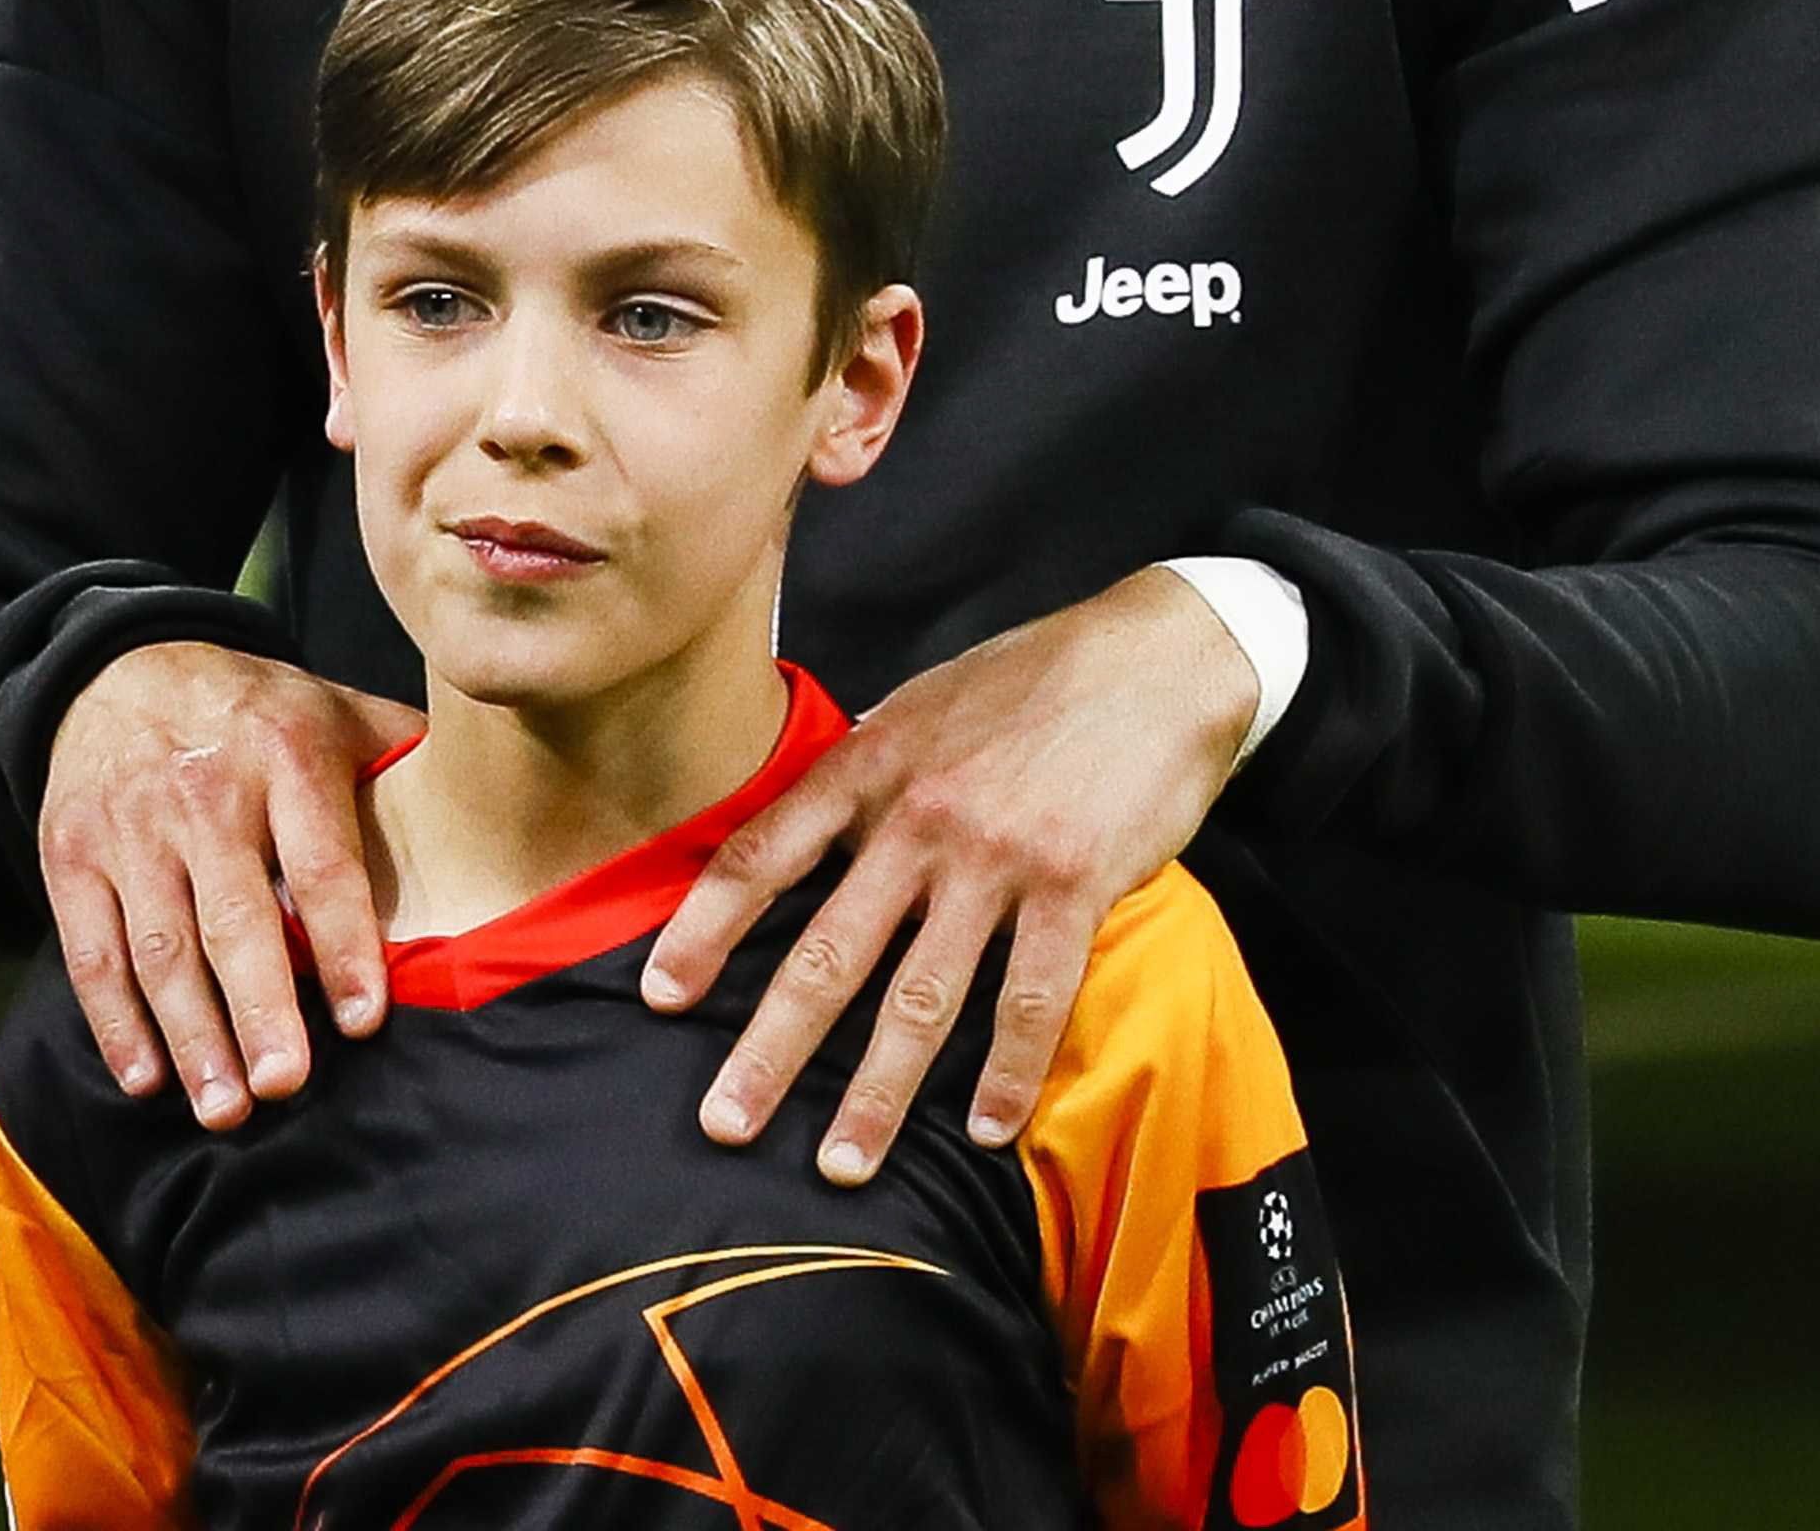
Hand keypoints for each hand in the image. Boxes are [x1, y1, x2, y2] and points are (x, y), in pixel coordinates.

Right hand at [39, 641, 420, 1129]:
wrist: (121, 666)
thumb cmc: (252, 712)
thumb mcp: (333, 709)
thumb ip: (405, 760)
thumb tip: (504, 819)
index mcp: (283, 753)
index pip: (320, 859)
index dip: (343, 940)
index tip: (365, 1017)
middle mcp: (202, 790)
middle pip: (231, 914)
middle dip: (259, 1005)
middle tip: (284, 1083)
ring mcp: (129, 826)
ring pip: (159, 945)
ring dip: (191, 1035)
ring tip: (225, 1107)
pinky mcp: (69, 853)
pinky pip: (91, 948)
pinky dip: (114, 1021)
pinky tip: (145, 1078)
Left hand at [636, 569, 1257, 1183]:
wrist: (1159, 656)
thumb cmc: (1030, 681)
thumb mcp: (921, 707)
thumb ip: (865, 777)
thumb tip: (809, 830)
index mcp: (868, 767)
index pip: (763, 857)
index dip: (704, 929)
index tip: (660, 996)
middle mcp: (918, 819)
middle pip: (828, 951)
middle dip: (770, 1047)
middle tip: (724, 1122)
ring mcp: (996, 858)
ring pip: (923, 996)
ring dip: (878, 1092)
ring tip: (842, 1163)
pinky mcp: (1075, 886)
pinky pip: (1032, 998)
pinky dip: (1007, 1073)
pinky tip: (985, 1129)